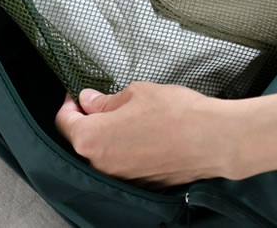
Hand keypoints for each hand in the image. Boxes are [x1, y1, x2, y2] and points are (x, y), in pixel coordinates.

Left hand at [55, 82, 234, 186]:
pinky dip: (126, 149)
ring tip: (129, 114)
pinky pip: (123, 164)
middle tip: (103, 100)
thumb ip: (106, 100)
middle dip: (89, 119)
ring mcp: (121, 177)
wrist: (212, 139)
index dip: (70, 103)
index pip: (64, 121)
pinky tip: (144, 132)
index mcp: (93, 139)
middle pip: (82, 139)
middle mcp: (101, 164)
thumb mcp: (136, 93)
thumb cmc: (176, 113)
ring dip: (108, 134)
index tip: (78, 93)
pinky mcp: (140, 184)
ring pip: (103, 152)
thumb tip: (89, 100)